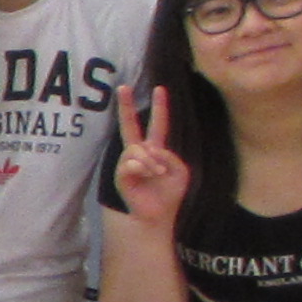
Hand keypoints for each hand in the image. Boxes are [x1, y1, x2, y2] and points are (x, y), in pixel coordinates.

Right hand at [110, 84, 188, 231]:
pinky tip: (148, 176)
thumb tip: (149, 150)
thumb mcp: (180, 170)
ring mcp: (128, 162)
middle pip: (130, 125)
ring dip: (152, 162)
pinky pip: (131, 162)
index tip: (160, 89)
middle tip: (123, 86)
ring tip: (157, 174)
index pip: (158, 124)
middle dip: (126, 106)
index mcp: (156, 149)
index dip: (159, 107)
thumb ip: (169, 155)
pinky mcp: (121, 174)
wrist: (157, 215)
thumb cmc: (169, 193)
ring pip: (137, 149)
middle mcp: (139, 152)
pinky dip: (144, 168)